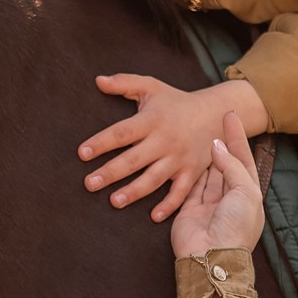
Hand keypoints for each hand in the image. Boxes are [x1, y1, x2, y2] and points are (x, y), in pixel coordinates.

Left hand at [80, 75, 270, 220]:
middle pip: (134, 159)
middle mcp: (164, 140)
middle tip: (89, 184)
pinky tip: (154, 216)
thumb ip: (124, 83)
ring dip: (134, 191)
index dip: (101, 143)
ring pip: (154, 178)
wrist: (215, 114)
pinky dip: (170, 206)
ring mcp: (179, 158)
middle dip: (111, 172)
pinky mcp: (192, 172)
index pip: (122, 132)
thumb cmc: (176, 102)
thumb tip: (98, 81)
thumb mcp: (152, 87)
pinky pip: (181, 192)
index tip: (82, 153)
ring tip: (114, 201)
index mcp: (151, 120)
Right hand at [168, 114, 265, 259]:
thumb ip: (232, 167)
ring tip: (197, 132)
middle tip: (211, 120)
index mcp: (249, 194)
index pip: (244, 159)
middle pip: (225, 164)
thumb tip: (217, 146)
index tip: (230, 115)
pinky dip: (189, 171)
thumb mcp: (244, 193)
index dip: (237, 137)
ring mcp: (210, 205)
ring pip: (207, 173)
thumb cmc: (235, 226)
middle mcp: (230, 198)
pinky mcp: (189, 210)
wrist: (212, 257)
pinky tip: (186, 155)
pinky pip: (189, 187)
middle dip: (220, 143)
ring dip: (204, 155)